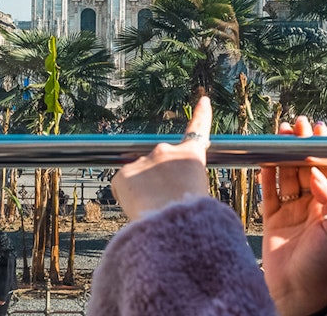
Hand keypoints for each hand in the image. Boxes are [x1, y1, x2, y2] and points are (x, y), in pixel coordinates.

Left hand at [111, 96, 211, 218]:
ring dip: (143, 193)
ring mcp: (143, 160)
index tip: (203, 100)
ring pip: (140, 180)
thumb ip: (182, 182)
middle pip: (159, 166)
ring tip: (154, 211)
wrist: (172, 226)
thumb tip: (168, 190)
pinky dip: (128, 200)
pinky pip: (123, 189)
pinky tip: (138, 210)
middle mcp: (166, 151)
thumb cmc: (190, 219)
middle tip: (165, 203)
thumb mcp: (198, 194)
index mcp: (191, 156)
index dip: (201, 115)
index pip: (198, 131)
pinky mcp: (123, 173)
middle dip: (158, 182)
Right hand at [260, 117, 326, 315]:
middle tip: (296, 124)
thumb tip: (319, 171)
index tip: (318, 129)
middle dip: (301, 145)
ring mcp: (291, 211)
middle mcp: (312, 206)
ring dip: (283, 154)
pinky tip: (264, 158)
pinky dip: (266, 174)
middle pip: (305, 167)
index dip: (322, 149)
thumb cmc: (321, 264)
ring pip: (287, 175)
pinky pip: (269, 191)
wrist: (296, 291)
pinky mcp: (273, 219)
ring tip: (279, 134)